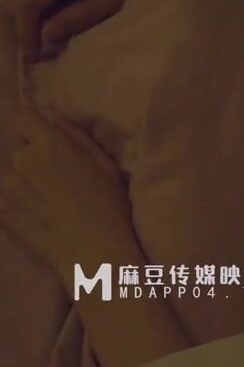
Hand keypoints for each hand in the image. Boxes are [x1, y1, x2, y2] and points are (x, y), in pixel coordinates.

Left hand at [0, 106, 140, 292]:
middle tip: (58, 179)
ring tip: (50, 202)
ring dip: (26, 181)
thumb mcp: (105, 164)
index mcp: (49, 144)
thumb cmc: (110, 206)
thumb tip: (48, 113)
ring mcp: (6, 188)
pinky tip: (40, 217)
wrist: (94, 253)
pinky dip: (19, 203)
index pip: (24, 117)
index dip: (35, 126)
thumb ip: (74, 135)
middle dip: (34, 157)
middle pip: (20, 149)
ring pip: (12, 174)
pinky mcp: (0, 212)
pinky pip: (6, 198)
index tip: (48, 139)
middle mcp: (21, 161)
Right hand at [13, 0, 187, 57]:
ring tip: (48, 34)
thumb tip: (45, 36)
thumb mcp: (117, 0)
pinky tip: (54, 13)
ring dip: (27, 11)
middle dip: (24, 24)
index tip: (35, 56)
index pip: (28, 1)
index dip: (25, 32)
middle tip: (42, 50)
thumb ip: (80, 17)